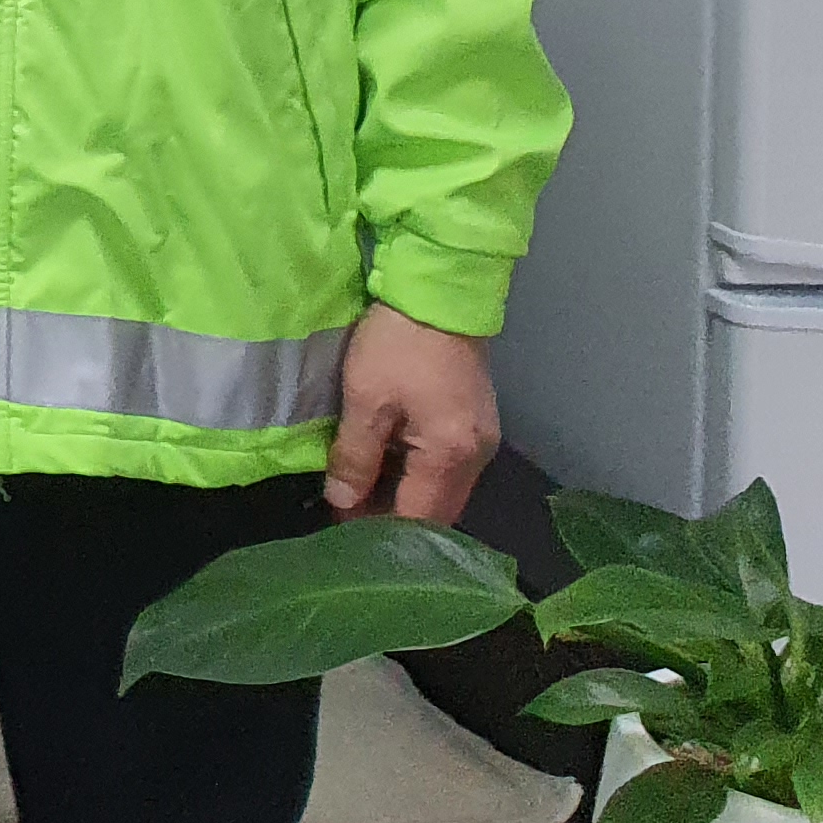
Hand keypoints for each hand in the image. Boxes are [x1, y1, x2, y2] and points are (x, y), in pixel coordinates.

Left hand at [325, 303, 498, 521]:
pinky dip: (417, 474)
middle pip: (437, 511)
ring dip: (405, 497)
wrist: (440, 291)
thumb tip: (341, 502)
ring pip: (443, 490)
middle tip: (346, 513)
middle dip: (394, 519)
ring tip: (360, 492)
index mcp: (451, 456)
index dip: (379, 530)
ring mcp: (482, 440)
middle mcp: (477, 457)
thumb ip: (355, 456)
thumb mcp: (365, 399)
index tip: (340, 530)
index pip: (419, 518)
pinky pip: (447, 466)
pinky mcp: (476, 422)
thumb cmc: (398, 344)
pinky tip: (387, 467)